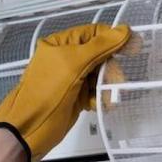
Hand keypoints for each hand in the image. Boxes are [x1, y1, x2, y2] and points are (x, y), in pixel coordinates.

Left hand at [0, 24, 130, 161]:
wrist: (27, 131)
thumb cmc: (47, 94)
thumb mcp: (73, 65)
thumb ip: (100, 46)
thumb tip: (125, 30)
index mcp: (60, 44)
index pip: (93, 33)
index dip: (114, 40)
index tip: (134, 50)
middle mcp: (65, 58)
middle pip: (99, 55)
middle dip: (110, 68)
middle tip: (117, 82)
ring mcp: (70, 78)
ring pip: (99, 75)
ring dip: (107, 86)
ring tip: (107, 99)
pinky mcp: (75, 96)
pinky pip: (95, 91)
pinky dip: (100, 98)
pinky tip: (99, 106)